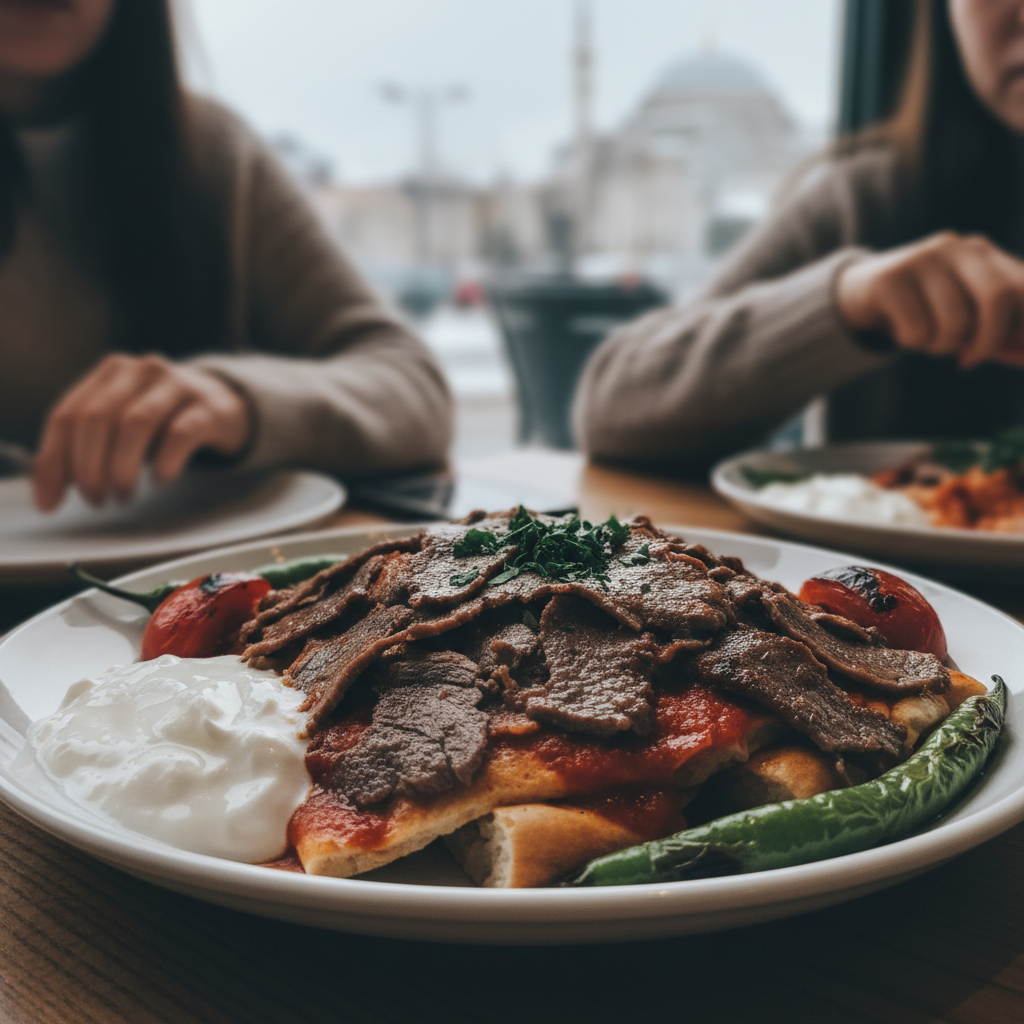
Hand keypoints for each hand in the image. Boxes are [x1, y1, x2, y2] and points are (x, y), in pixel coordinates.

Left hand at [33, 354, 251, 510]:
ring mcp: (178, 384)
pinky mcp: (209, 407)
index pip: (68, 414)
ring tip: (123, 495)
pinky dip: (164, 463)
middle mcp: (141, 370)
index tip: (52, 500)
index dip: (55, 460)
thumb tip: (48, 496)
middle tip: (95, 499)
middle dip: (90, 467)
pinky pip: (180, 434)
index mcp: (110, 372)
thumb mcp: (121, 427)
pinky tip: (160, 481)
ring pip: (136, 423)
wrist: (225, 406)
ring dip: (122, 467)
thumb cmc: (163, 422)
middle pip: (99, 417)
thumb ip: (84, 450)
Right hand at [836, 232, 1023, 369]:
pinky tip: (902, 332)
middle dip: (987, 342)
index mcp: (982, 253)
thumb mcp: (961, 314)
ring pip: (955, 322)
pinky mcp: (889, 279)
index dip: (1020, 326)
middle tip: (968, 361)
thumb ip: (995, 333)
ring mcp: (921, 259)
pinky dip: (912, 342)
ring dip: (940, 346)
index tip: (1010, 353)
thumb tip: (1022, 355)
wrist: (858, 293)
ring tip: (926, 339)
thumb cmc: (921, 308)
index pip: (1022, 287)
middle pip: (997, 298)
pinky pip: (918, 330)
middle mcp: (956, 248)